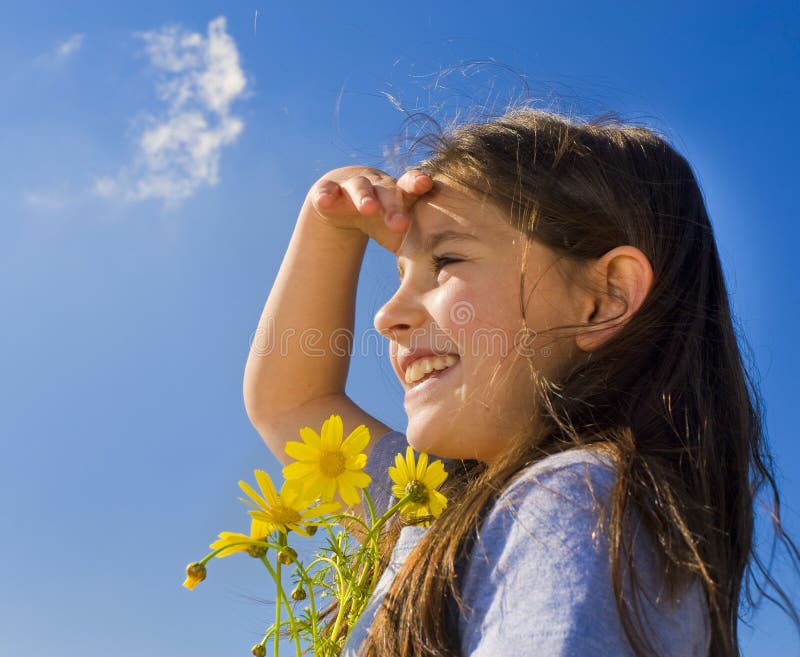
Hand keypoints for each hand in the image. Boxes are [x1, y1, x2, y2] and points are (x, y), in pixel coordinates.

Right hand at [302, 166, 432, 252]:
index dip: (417, 182)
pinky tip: (326, 200)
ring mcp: (352, 185)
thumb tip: (437, 281)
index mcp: (399, 193)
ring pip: (359, 187)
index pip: (410, 185)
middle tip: (400, 224)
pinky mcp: (328, 189)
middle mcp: (378, 185)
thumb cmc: (383, 220)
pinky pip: (327, 190)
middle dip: (393, 207)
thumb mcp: (398, 233)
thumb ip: (419, 248)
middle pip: (387, 192)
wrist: (346, 204)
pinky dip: (326, 195)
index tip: (425, 185)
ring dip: (365, 197)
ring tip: (368, 209)